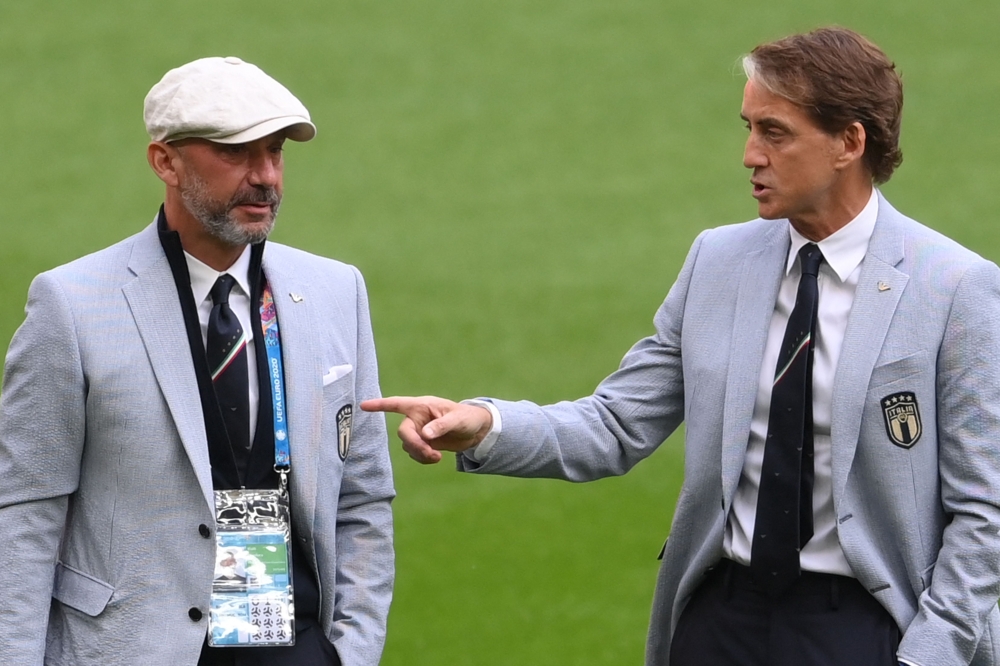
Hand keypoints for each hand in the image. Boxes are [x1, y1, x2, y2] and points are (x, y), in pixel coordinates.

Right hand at [360, 396, 493, 463]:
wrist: (476, 431)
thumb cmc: (468, 418)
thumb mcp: (458, 420)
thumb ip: (441, 426)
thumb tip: (426, 435)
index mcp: (421, 406)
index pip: (397, 404)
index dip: (380, 405)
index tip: (363, 406)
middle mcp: (417, 418)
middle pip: (403, 433)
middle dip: (414, 445)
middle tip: (430, 454)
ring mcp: (419, 431)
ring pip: (408, 446)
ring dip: (420, 454)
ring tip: (437, 457)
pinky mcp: (423, 444)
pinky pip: (415, 453)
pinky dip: (422, 458)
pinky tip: (435, 458)